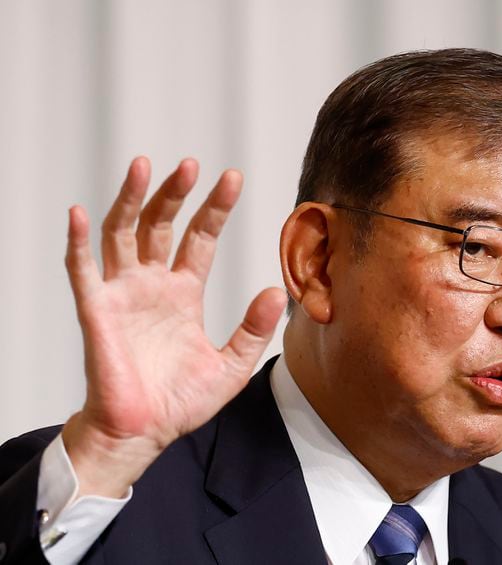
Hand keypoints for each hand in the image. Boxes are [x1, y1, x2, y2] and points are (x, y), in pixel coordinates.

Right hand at [61, 157, 285, 497]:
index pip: (201, 239)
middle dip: (176, 194)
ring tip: (145, 167)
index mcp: (185, 293)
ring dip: (132, 200)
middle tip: (190, 164)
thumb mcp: (232, 365)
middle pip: (162, 225)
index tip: (232, 178)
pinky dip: (79, 242)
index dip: (215, 209)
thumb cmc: (181, 401)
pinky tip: (81, 213)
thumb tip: (275, 290)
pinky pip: (82, 271)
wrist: (143, 432)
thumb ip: (254, 329)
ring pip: (123, 234)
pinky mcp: (97, 311)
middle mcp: (153, 285)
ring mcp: (123, 294)